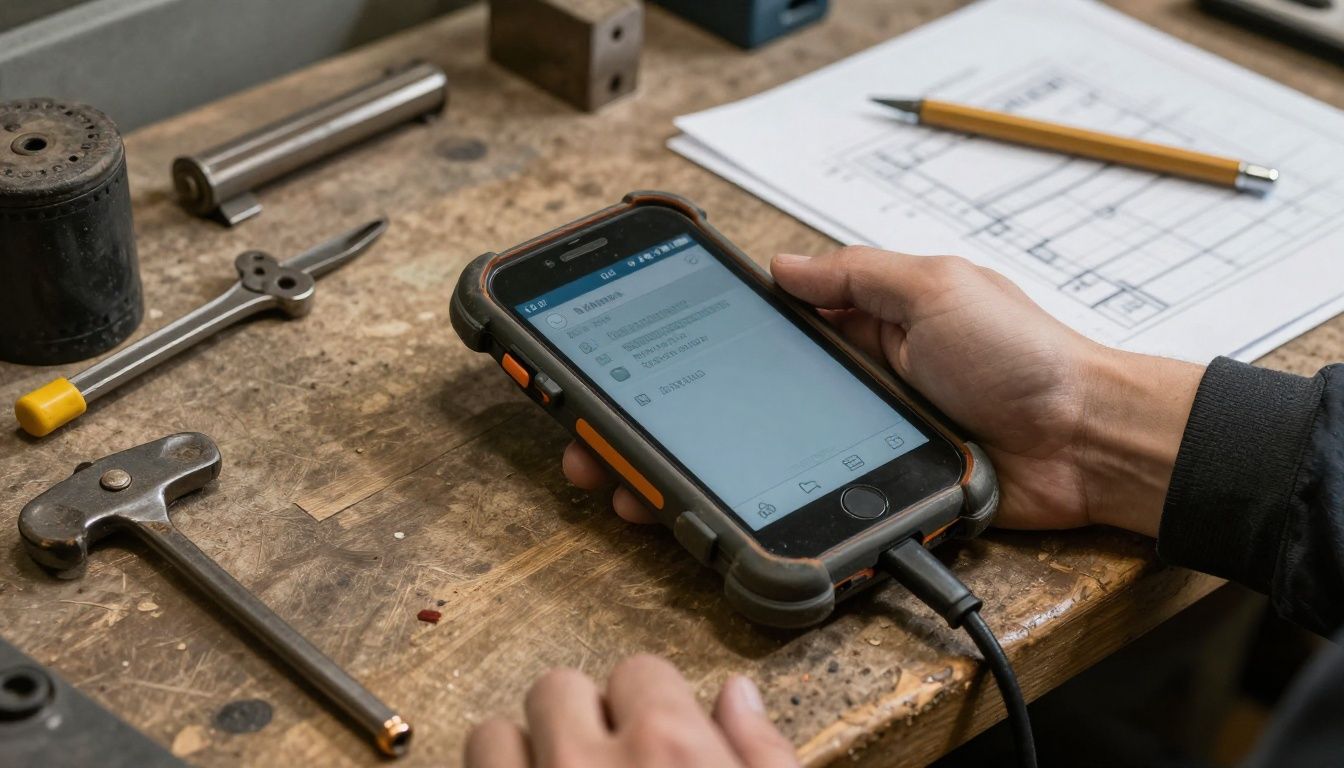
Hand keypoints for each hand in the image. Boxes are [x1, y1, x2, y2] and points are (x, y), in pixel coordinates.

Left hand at [464, 655, 797, 767]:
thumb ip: (763, 755)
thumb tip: (738, 696)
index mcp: (670, 752)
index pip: (640, 672)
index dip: (650, 708)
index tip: (656, 742)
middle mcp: (588, 767)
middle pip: (559, 686)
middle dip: (582, 720)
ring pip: (493, 734)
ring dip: (522, 756)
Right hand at [563, 247, 1202, 535]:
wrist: (1085, 444)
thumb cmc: (1024, 356)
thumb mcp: (936, 286)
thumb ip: (857, 276)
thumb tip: (781, 266)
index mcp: (855, 327)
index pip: (754, 329)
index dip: (688, 341)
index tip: (629, 352)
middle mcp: (839, 386)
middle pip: (727, 403)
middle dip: (657, 420)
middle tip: (596, 435)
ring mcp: (843, 445)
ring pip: (744, 461)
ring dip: (679, 473)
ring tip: (623, 482)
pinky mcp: (861, 494)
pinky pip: (789, 502)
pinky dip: (737, 514)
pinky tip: (689, 520)